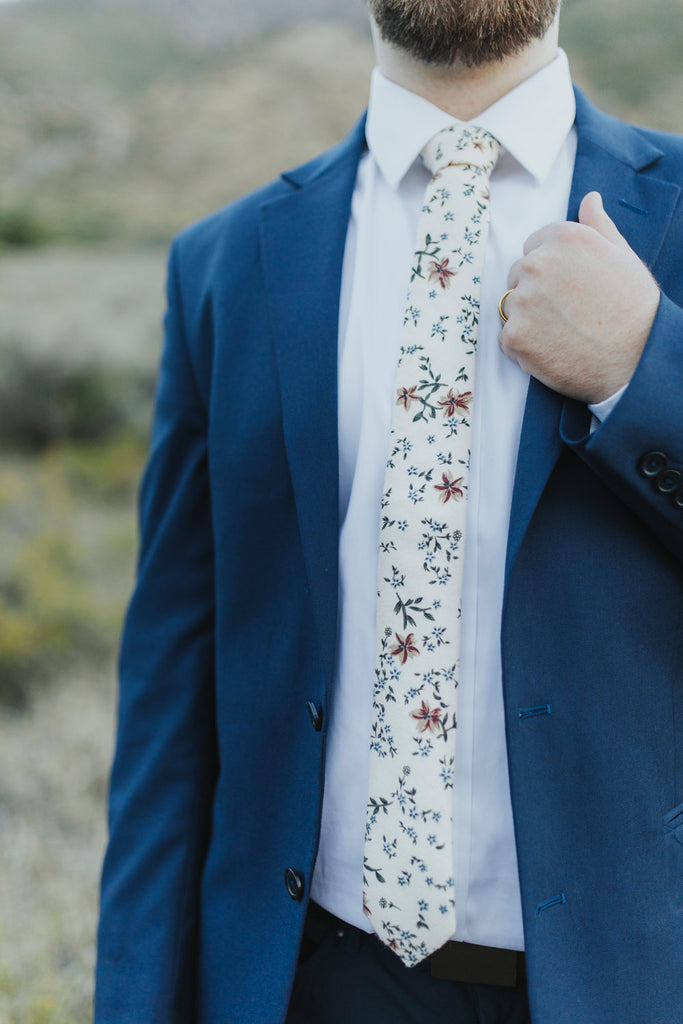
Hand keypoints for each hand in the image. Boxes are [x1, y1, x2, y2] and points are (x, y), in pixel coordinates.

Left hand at [499, 191, 660, 403]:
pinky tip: (554, 350)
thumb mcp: (622, 256)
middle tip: (568, 315)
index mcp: (563, 238)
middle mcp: (538, 263)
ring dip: (529, 321)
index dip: (551, 271)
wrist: (638, 360)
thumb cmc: (635, 309)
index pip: (533, 247)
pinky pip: (508, 339)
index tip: (569, 288)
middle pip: (518, 276)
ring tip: (564, 333)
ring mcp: (523, 301)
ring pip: (511, 307)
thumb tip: (589, 199)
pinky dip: (525, 348)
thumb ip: (597, 226)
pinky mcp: (515, 336)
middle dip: (536, 293)